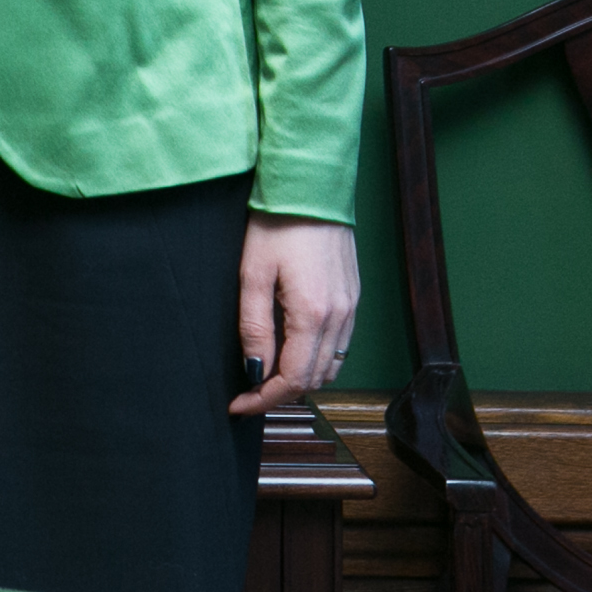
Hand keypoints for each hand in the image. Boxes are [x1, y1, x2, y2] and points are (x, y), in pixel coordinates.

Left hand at [230, 213, 359, 414]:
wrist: (311, 187)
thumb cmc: (276, 224)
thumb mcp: (252, 274)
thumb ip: (254, 327)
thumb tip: (255, 370)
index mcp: (313, 314)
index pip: (293, 379)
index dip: (264, 399)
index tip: (237, 405)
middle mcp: (340, 317)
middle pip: (315, 379)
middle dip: (280, 393)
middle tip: (247, 392)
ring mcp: (352, 308)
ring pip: (331, 365)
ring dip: (301, 378)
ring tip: (266, 374)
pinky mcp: (353, 297)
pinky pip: (339, 345)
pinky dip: (317, 358)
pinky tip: (292, 349)